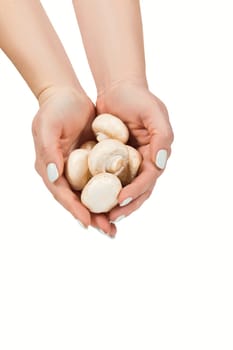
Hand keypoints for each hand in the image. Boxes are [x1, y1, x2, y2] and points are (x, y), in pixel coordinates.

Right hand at [32, 86, 116, 236]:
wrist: (67, 95)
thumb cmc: (55, 109)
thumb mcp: (48, 127)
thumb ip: (49, 152)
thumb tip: (55, 178)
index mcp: (49, 169)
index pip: (62, 194)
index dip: (75, 209)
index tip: (89, 222)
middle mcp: (62, 173)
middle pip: (77, 201)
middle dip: (93, 217)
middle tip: (109, 232)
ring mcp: (76, 169)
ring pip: (90, 196)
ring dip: (102, 211)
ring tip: (116, 226)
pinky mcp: (89, 163)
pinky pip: (99, 182)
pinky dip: (108, 194)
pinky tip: (121, 202)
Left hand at [96, 81, 173, 222]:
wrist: (117, 88)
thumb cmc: (137, 98)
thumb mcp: (154, 113)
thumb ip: (162, 137)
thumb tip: (160, 164)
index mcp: (157, 154)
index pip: (149, 179)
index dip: (137, 191)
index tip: (121, 199)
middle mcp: (145, 161)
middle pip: (139, 190)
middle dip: (127, 205)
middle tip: (111, 218)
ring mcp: (130, 162)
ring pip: (124, 188)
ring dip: (116, 204)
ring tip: (102, 216)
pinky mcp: (114, 160)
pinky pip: (110, 179)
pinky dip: (103, 191)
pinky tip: (92, 200)